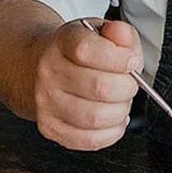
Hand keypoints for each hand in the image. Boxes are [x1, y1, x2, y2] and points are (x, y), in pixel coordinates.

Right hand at [31, 18, 143, 150]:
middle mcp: (49, 71)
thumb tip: (121, 36)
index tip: (131, 61)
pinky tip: (111, 119)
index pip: (88, 50)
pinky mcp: (50, 127)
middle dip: (127, 88)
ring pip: (96, 117)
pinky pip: (89, 140)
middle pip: (100, 87)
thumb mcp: (102, 32)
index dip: (119, 58)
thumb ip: (120, 33)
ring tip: (119, 102)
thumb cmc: (78, 53)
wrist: (40, 68)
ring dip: (120, 112)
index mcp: (64, 41)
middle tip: (128, 84)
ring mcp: (46, 102)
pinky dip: (110, 132)